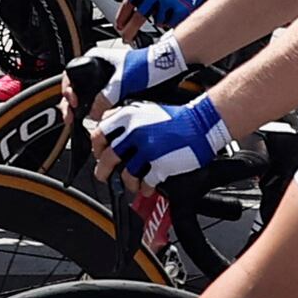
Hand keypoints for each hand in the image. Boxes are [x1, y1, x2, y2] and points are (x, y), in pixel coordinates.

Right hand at [68, 40, 162, 114]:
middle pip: (77, 87)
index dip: (68, 88)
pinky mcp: (115, 91)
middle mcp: (99, 68)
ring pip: (88, 96)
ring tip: (79, 119)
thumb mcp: (123, 81)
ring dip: (82, 108)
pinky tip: (95, 118)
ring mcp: (106, 80)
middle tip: (71, 115)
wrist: (167, 68)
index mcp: (96, 58)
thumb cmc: (147, 65)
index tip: (72, 101)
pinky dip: (95, 110)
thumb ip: (106, 97)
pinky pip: (100, 102)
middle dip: (71, 102)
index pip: (71, 73)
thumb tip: (91, 112)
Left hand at [98, 96, 226, 187]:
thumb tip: (107, 131)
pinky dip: (145, 188)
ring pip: (126, 174)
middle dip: (103, 171)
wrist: (201, 124)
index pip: (99, 134)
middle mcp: (134, 133)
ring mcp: (147, 150)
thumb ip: (124, 119)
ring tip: (132, 184)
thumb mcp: (144, 109)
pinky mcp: (160, 165)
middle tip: (104, 176)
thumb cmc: (176, 118)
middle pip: (107, 158)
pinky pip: (145, 183)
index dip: (96, 148)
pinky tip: (148, 186)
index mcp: (128, 117)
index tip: (99, 154)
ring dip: (128, 183)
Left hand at [124, 0, 216, 29]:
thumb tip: (130, 8)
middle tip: (126, 38)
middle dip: (130, 31)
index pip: (128, 3)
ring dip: (159, 20)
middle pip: (138, 18)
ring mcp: (168, 0)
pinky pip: (171, 22)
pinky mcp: (181, 8)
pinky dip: (172, 20)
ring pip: (157, 21)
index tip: (119, 26)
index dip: (122, 17)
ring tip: (167, 10)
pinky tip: (175, 10)